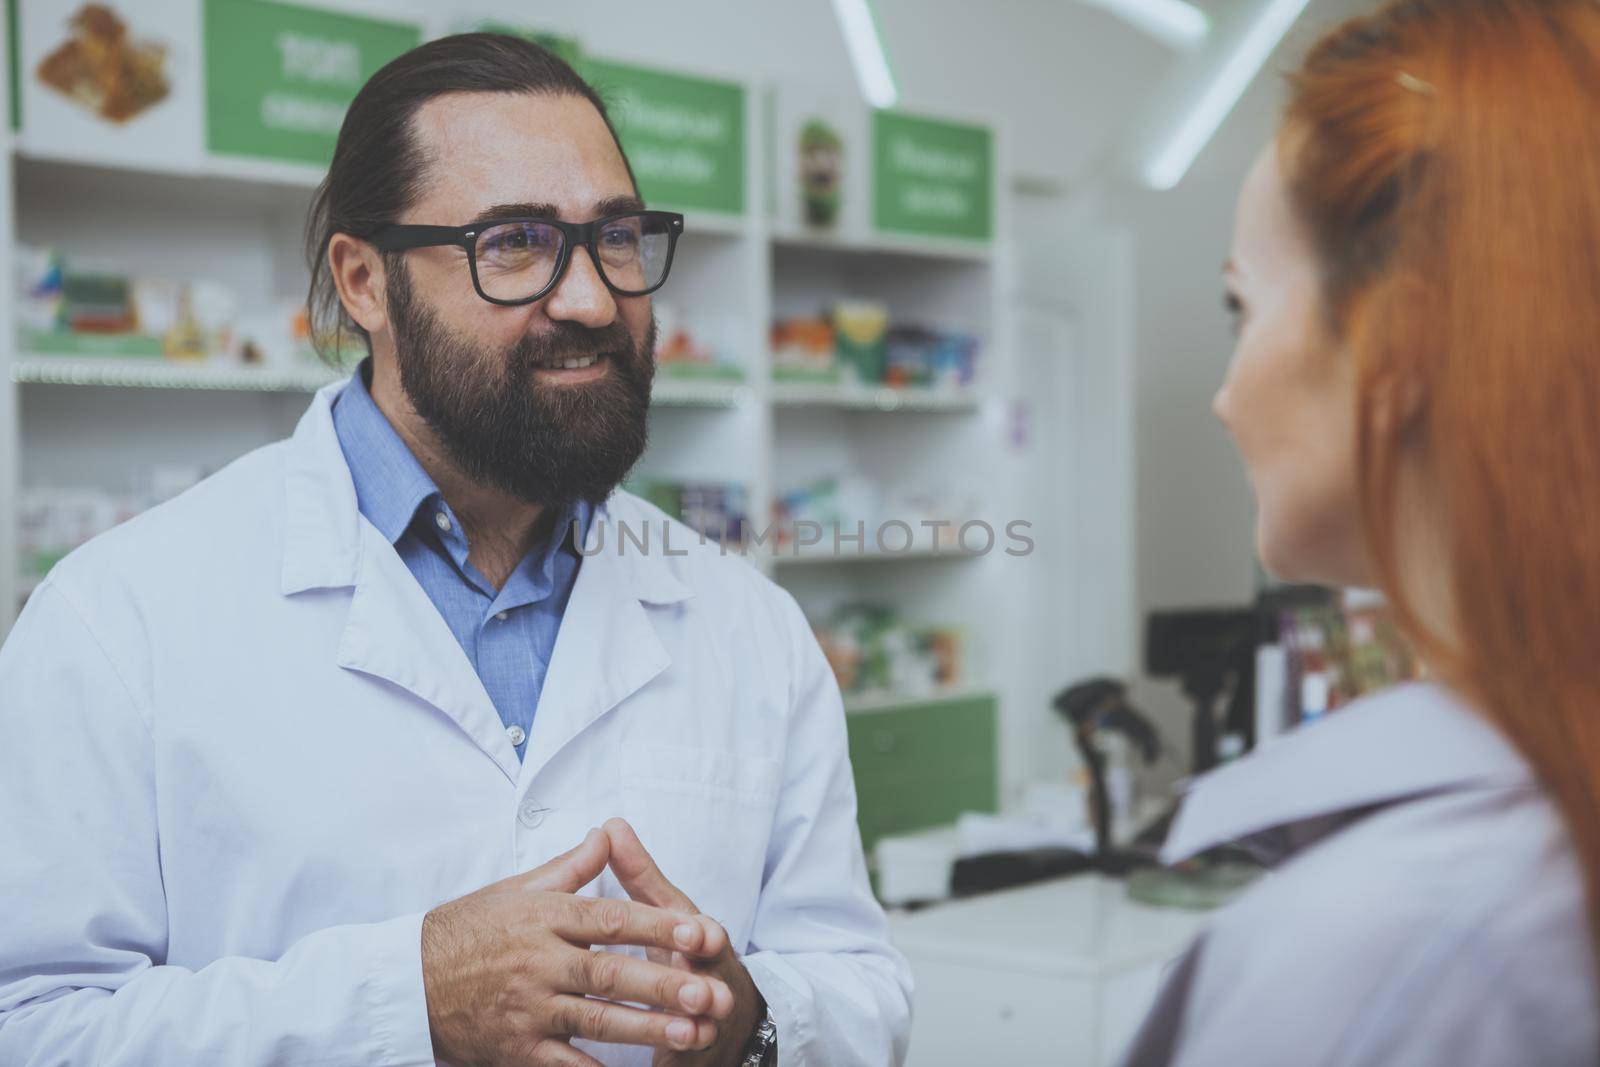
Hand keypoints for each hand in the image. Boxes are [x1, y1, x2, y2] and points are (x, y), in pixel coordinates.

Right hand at [421, 828, 737, 1066]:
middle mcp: (538, 962)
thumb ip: (569, 869)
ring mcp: (527, 1009)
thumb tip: (609, 833)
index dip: (659, 927)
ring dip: (648, 1029)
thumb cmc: (465, 931)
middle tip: (711, 991)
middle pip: (611, 973)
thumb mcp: (515, 890)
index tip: (702, 933)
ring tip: (694, 1033)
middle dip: (665, 984)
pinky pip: (564, 1065)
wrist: (404, 983)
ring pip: (597, 1020)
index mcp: (543, 917)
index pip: (612, 919)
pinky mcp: (515, 1049)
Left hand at [603, 819, 766, 1066]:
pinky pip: (686, 1060)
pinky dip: (676, 1062)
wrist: (722, 1014)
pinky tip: (663, 1066)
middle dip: (705, 989)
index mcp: (701, 943)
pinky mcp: (694, 1054)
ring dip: (696, 1031)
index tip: (699, 931)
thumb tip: (611, 826)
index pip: (706, 934)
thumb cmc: (687, 953)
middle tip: (700, 994)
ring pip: (704, 1028)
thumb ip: (640, 876)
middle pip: (712, 985)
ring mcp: (708, 1022)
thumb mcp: (668, 913)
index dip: (702, 933)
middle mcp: (711, 982)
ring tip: (689, 1036)